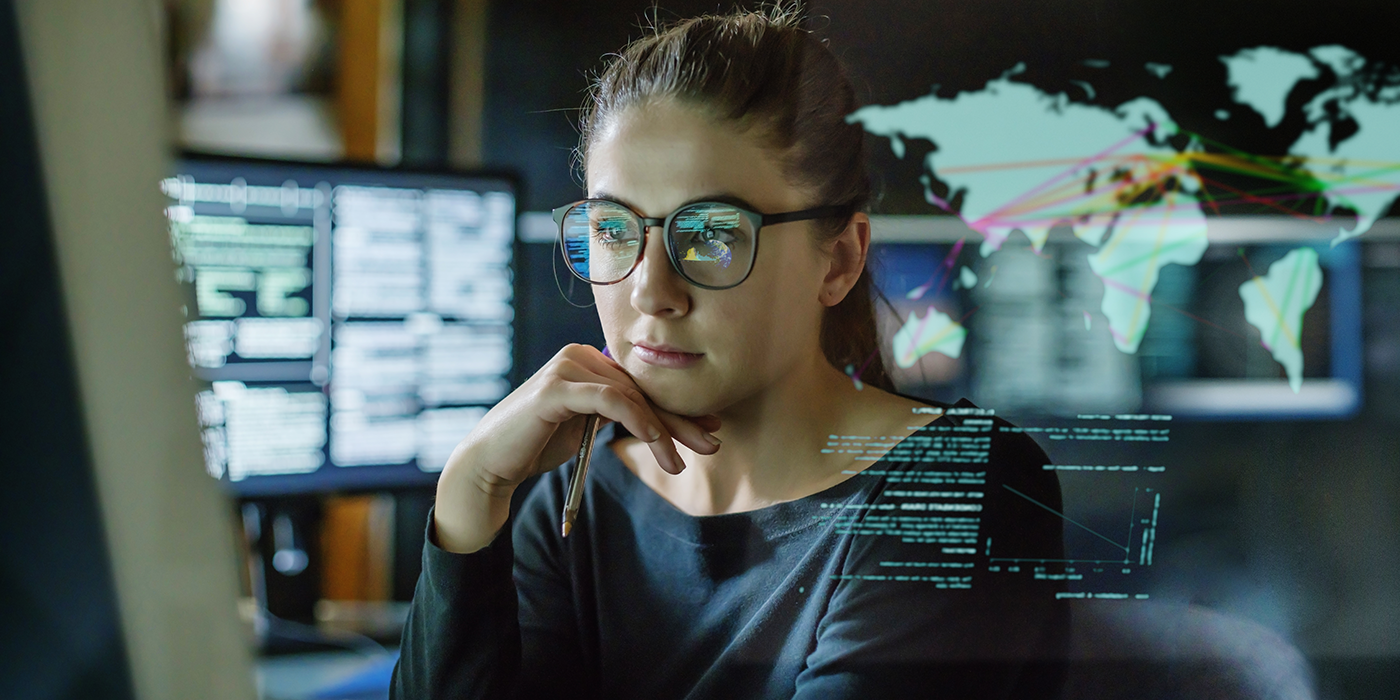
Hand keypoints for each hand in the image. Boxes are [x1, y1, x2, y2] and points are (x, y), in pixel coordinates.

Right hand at [432, 344, 720, 552]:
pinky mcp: (557, 387)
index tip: (710, 429)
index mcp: (587, 361)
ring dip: (662, 431)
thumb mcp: (587, 427)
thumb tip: (664, 421)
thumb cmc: (537, 447)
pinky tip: (657, 445)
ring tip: (679, 464)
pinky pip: (611, 401)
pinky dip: (638, 422)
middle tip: (713, 443)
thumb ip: (616, 414)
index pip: (641, 385)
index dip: (677, 408)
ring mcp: (566, 367)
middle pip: (641, 389)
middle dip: (679, 420)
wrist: (491, 464)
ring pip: (631, 396)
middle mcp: (578, 355)